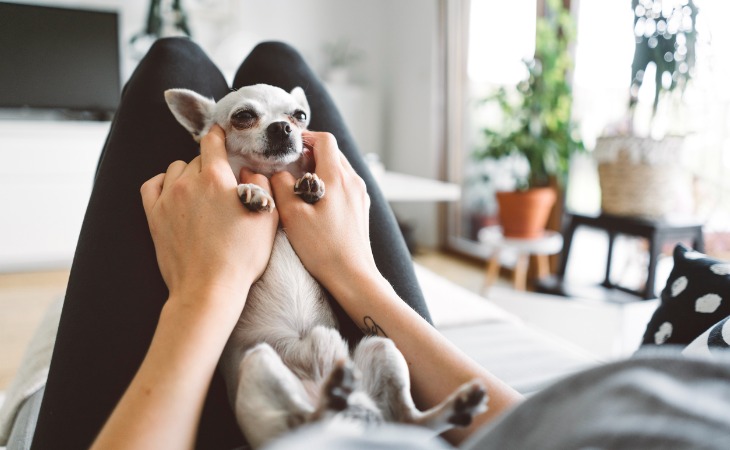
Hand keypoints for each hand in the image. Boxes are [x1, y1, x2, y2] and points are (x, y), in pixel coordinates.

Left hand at [140, 125, 277, 308]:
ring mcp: (167, 198)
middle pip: (197, 158)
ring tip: (199, 191)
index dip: (219, 134)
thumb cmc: (241, 257)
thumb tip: (250, 170)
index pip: (213, 141)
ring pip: (175, 169)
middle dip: (209, 164)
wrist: (208, 288)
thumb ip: (262, 185)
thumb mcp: (267, 218)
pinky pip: (152, 185)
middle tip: (221, 182)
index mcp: (218, 178)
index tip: (221, 134)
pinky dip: (162, 183)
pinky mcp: (153, 215)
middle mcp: (189, 182)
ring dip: (187, 174)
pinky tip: (173, 193)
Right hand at [270, 131, 376, 293]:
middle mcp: (353, 182)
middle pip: (333, 153)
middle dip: (311, 153)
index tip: (289, 147)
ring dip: (320, 169)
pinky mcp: (361, 209)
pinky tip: (315, 202)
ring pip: (340, 169)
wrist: (352, 275)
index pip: (325, 140)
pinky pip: (345, 186)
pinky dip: (329, 184)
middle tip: (290, 165)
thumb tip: (276, 172)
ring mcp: (360, 196)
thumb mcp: (292, 215)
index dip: (306, 138)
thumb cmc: (322, 248)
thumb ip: (280, 186)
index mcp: (337, 177)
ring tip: (300, 184)